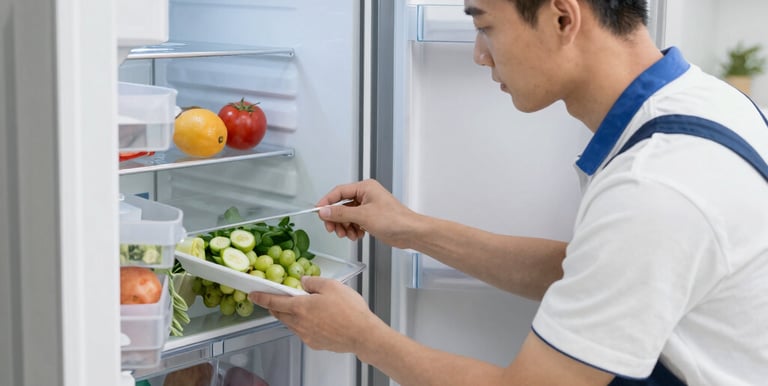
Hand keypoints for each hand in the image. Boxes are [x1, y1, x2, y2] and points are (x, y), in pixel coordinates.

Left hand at [248, 276, 385, 352]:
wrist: (362, 334)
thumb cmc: (349, 311)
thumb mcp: (331, 286)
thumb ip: (313, 282)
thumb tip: (305, 282)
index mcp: (300, 307)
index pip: (274, 302)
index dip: (261, 298)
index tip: (253, 295)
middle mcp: (300, 323)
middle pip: (279, 315)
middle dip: (275, 306)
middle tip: (275, 299)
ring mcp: (307, 335)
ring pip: (291, 324)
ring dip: (290, 315)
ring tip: (301, 307)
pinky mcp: (315, 343)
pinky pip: (303, 332)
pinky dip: (303, 324)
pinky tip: (315, 319)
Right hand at [316, 179, 418, 247]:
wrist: (410, 232)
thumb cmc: (394, 220)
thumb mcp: (363, 216)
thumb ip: (341, 214)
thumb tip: (324, 211)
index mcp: (365, 188)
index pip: (339, 192)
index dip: (327, 202)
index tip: (318, 212)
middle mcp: (366, 195)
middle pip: (341, 205)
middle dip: (336, 219)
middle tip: (332, 229)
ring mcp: (369, 207)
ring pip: (347, 216)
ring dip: (345, 227)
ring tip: (348, 234)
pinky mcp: (371, 218)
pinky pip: (355, 222)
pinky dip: (353, 230)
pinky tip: (358, 235)